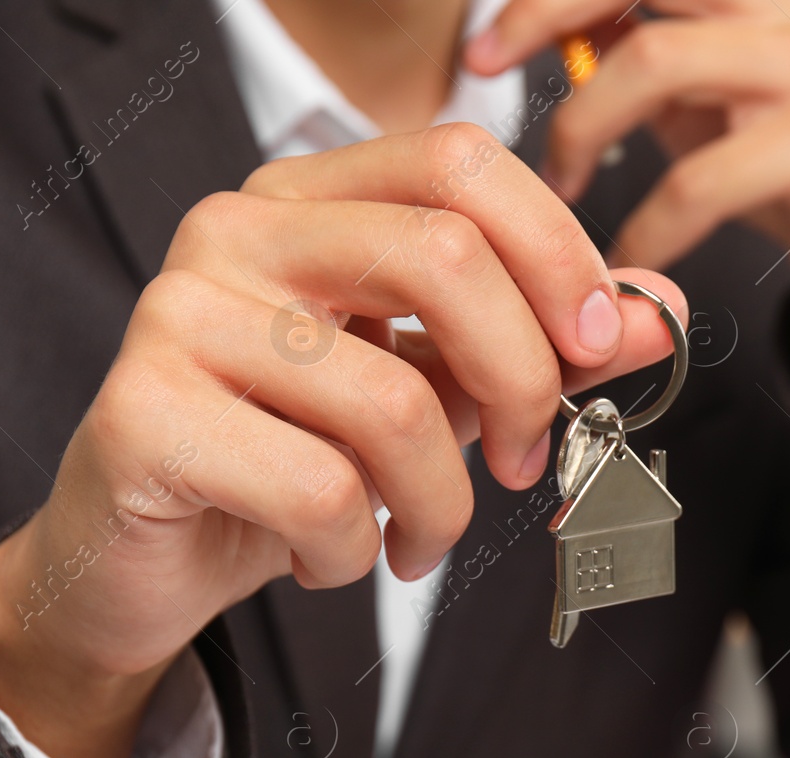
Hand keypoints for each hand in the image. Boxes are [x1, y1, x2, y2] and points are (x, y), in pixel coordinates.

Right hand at [0, 124, 684, 757]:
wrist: (132, 563)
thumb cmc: (281, 467)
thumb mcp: (426, 397)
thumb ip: (530, 348)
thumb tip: (658, 316)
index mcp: (305, 200)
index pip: (461, 161)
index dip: (559, 251)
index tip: (598, 348)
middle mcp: (234, 231)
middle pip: (443, 257)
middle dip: (523, 382)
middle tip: (522, 462)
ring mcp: (178, 314)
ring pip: (393, 400)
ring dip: (441, 504)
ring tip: (414, 539)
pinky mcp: (143, 413)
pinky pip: (319, 490)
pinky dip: (354, 552)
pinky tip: (322, 558)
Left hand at [468, 0, 789, 420]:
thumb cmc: (782, 163)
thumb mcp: (701, 91)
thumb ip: (635, 46)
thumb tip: (545, 24)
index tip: (482, 45)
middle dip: (541, 11)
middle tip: (484, 70)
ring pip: (653, 60)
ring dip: (581, 128)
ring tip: (564, 185)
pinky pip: (699, 181)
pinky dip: (643, 230)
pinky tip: (624, 260)